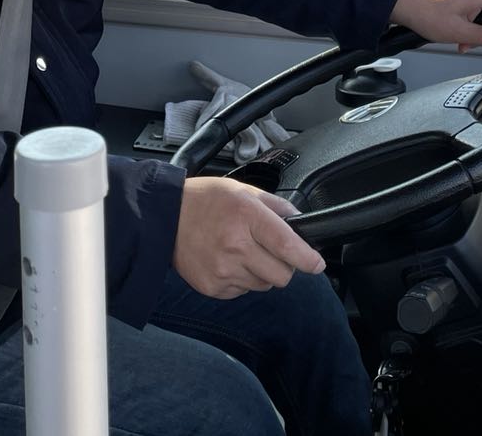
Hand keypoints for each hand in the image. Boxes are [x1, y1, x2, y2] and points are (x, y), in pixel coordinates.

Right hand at [172, 177, 324, 299]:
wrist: (165, 218)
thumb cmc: (205, 200)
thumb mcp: (243, 191)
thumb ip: (276, 206)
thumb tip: (300, 222)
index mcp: (246, 217)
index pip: (287, 246)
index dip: (308, 259)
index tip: (316, 263)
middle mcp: (235, 246)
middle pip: (282, 275)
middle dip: (284, 265)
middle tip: (270, 251)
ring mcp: (223, 270)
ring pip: (264, 285)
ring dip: (261, 272)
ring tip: (242, 252)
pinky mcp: (213, 287)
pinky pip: (243, 291)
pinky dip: (242, 280)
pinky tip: (227, 261)